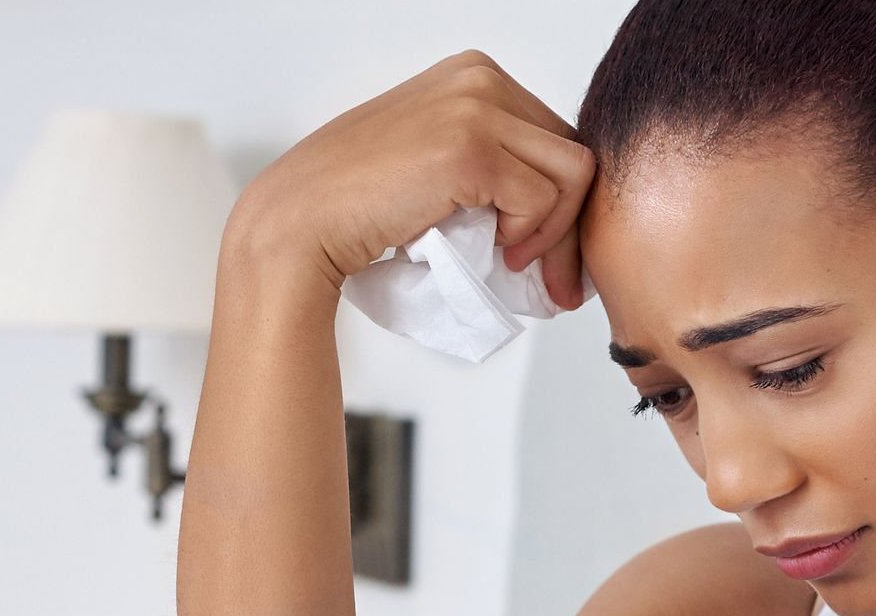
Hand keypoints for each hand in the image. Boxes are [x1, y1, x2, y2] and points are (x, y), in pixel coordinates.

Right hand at [227, 49, 593, 306]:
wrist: (302, 221)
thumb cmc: (358, 202)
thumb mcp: (436, 158)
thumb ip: (490, 159)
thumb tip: (554, 207)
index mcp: (474, 74)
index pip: (554, 137)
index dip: (562, 201)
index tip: (552, 255)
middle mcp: (479, 79)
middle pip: (573, 153)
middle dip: (571, 224)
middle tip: (556, 281)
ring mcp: (476, 110)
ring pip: (572, 175)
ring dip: (553, 234)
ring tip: (515, 264)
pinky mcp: (471, 151)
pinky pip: (541, 200)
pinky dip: (530, 237)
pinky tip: (497, 253)